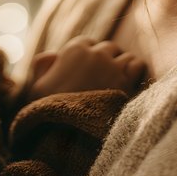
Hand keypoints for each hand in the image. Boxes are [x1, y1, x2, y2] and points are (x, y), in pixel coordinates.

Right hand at [27, 36, 145, 100]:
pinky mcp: (126, 81)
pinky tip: (131, 86)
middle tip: (107, 79)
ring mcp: (112, 65)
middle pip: (110, 48)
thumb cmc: (49, 110)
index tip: (90, 71)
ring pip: (126, 56)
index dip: (90, 57)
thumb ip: (43, 65)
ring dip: (124, 67)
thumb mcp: (38, 85)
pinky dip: (136, 73)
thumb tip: (53, 55)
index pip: (89, 43)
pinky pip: (138, 65)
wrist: (66, 132)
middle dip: (109, 60)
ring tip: (119, 84)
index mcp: (73, 49)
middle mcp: (94, 53)